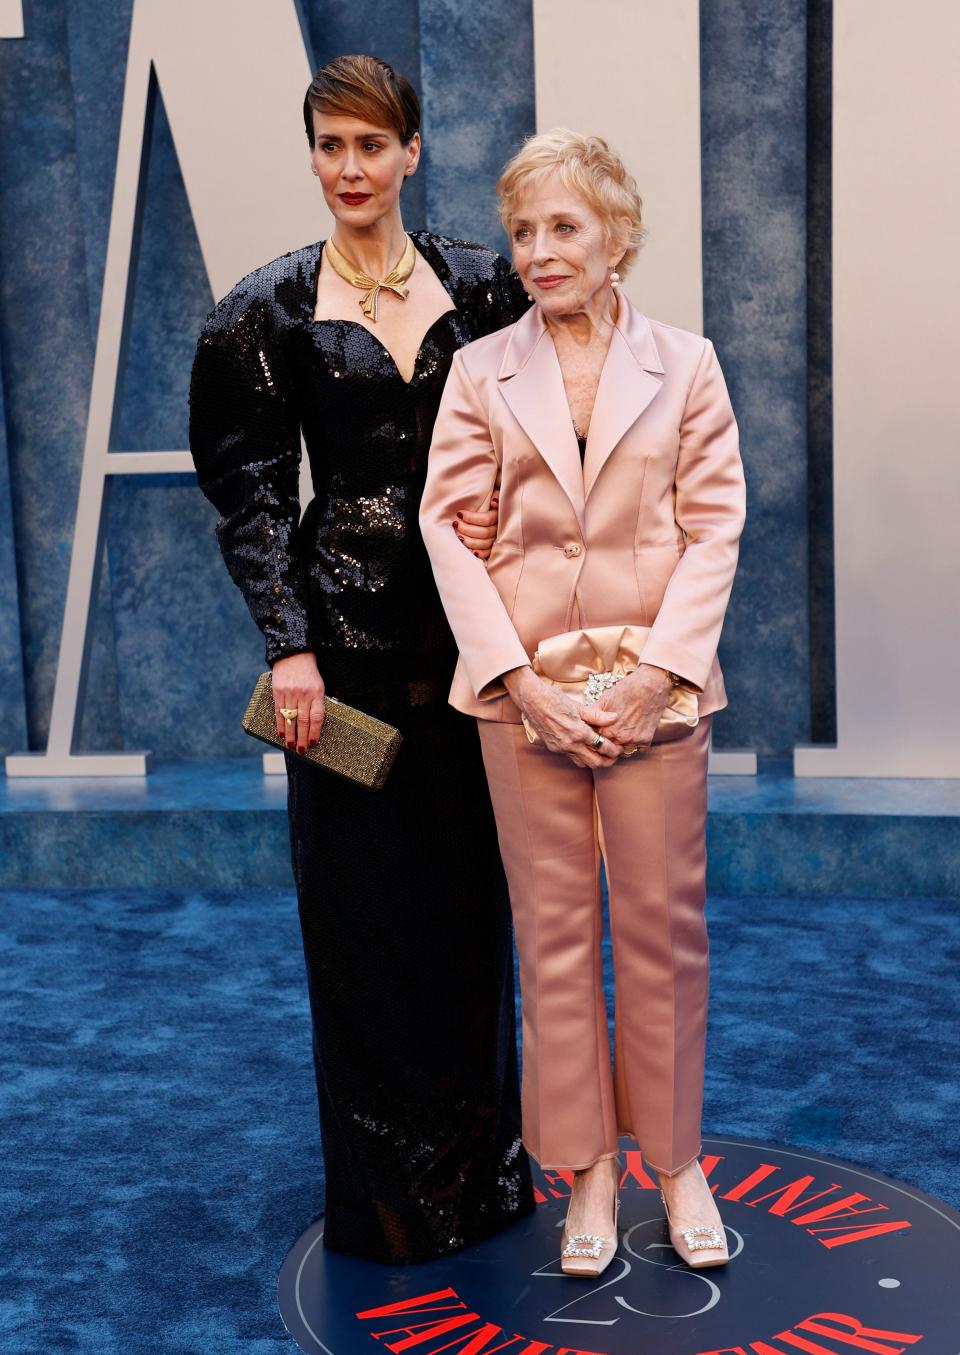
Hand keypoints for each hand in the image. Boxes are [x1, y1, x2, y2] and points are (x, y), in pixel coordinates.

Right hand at [271, 651, 324, 753]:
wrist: (294, 654)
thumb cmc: (309, 673)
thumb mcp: (319, 685)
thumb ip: (317, 702)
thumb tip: (315, 725)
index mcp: (317, 693)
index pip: (317, 717)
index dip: (315, 732)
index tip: (313, 743)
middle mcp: (304, 694)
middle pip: (303, 721)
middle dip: (302, 738)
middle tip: (301, 750)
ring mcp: (290, 693)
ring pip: (290, 719)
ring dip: (290, 734)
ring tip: (291, 745)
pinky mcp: (278, 691)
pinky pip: (279, 712)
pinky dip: (280, 725)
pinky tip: (281, 733)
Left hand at [453, 489, 499, 560]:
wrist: (494, 508)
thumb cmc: (489, 500)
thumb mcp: (494, 494)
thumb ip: (496, 496)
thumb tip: (493, 502)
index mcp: (498, 515)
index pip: (486, 519)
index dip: (472, 518)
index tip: (459, 513)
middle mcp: (499, 528)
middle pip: (484, 533)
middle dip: (468, 529)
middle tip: (455, 524)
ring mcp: (496, 538)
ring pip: (485, 544)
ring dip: (471, 542)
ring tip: (458, 537)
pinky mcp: (493, 547)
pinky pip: (488, 553)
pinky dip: (480, 554)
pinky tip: (472, 552)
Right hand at [503, 666, 622, 768]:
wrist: (533, 701)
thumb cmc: (555, 700)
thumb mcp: (579, 706)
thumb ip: (598, 716)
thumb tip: (615, 717)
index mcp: (579, 732)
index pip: (602, 747)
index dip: (614, 750)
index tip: (619, 748)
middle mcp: (570, 744)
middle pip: (594, 763)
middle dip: (607, 761)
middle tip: (614, 756)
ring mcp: (561, 748)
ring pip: (582, 763)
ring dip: (593, 761)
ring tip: (600, 754)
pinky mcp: (554, 748)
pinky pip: (570, 757)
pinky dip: (580, 756)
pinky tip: (584, 748)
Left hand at [589, 663, 673, 752]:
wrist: (651, 685)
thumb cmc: (627, 689)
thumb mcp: (605, 699)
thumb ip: (593, 713)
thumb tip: (583, 720)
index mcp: (606, 730)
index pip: (595, 741)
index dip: (595, 737)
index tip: (597, 732)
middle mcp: (619, 738)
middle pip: (608, 748)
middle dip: (607, 743)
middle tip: (610, 732)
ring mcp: (633, 740)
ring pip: (622, 750)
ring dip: (620, 744)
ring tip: (622, 731)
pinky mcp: (646, 740)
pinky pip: (637, 749)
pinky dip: (635, 743)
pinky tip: (634, 731)